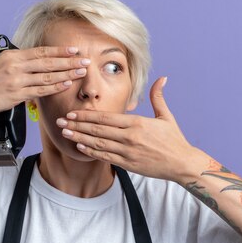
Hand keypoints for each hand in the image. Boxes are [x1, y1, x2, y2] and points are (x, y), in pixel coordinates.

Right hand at [0, 46, 89, 118]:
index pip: (41, 51)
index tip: (74, 50)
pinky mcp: (16, 95)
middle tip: (85, 60)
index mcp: (12, 56)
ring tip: (80, 72)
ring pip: (47, 76)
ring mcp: (16, 80)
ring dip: (66, 74)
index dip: (60, 50)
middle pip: (48, 62)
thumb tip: (35, 62)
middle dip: (69, 61)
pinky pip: (40, 90)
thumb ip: (18, 63)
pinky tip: (66, 84)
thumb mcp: (0, 65)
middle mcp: (15, 65)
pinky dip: (55, 87)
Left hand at [56, 77, 199, 181]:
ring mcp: (127, 152)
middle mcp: (129, 137)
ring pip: (98, 144)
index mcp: (136, 123)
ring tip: (65, 133)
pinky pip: (105, 157)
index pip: (105, 117)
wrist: (181, 164)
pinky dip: (91, 152)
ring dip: (79, 138)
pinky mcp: (128, 164)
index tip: (72, 113)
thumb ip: (158, 97)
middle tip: (60, 121)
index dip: (86, 115)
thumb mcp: (166, 116)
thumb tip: (162, 78)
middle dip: (76, 125)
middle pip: (97, 130)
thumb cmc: (174, 140)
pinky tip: (80, 147)